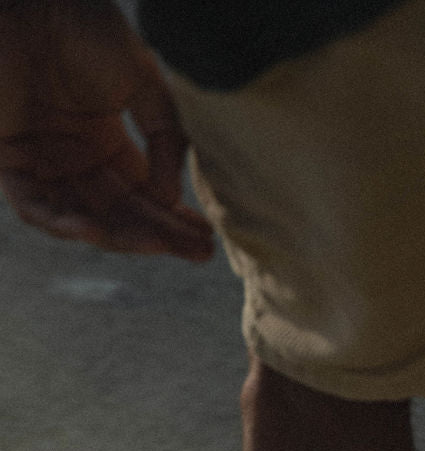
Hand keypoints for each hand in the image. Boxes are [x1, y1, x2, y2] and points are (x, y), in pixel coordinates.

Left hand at [0, 0, 214, 259]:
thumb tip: (171, 197)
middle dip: (159, 236)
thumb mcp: (143, 82)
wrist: (31, 5)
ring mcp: (43, 163)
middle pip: (121, 214)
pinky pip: (34, 206)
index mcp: (106, 142)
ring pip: (83, 219)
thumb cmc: (84, 28)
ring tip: (157, 245)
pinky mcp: (8, 159)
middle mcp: (76, 160)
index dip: (174, 221)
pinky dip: (61, 224)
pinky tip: (96, 230)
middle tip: (198, 253)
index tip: (205, 242)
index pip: (143, 195)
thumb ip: (164, 137)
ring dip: (120, 237)